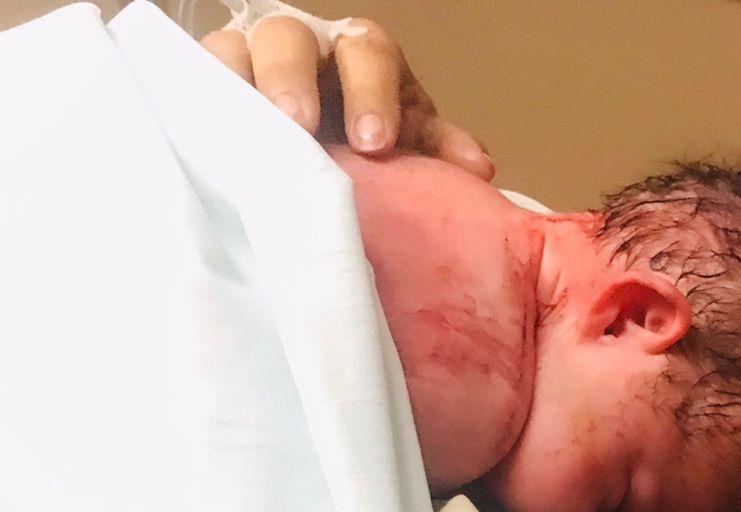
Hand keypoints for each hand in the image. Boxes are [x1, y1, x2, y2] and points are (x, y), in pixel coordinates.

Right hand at [200, 14, 494, 180]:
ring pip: (229, 52)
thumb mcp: (407, 143)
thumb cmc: (368, 143)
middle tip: (299, 125)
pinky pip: (189, 83)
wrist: (320, 156)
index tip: (375, 142)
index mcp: (360, 57)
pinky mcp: (206, 87)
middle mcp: (301, 47)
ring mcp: (246, 62)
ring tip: (239, 133)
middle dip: (292, 78)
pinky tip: (198, 138)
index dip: (371, 92)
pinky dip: (191, 102)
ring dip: (232, 87)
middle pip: (288, 38)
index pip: (368, 53)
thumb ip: (438, 151)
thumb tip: (476, 169)